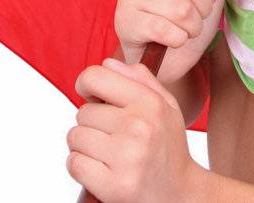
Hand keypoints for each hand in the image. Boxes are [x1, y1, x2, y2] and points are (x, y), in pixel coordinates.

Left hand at [67, 56, 206, 202]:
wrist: (180, 193)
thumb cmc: (168, 147)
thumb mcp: (166, 106)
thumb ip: (140, 79)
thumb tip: (107, 63)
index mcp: (149, 103)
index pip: (95, 77)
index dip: (85, 85)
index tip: (91, 96)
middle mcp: (137, 127)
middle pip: (82, 112)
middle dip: (92, 124)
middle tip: (112, 137)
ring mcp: (125, 157)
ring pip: (75, 137)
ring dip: (84, 146)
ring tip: (107, 154)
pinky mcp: (113, 185)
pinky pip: (74, 163)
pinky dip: (81, 167)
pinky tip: (101, 169)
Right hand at [114, 0, 232, 83]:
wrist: (167, 56)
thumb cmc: (186, 14)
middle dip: (203, 8)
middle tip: (196, 15)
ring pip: (181, 10)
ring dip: (193, 26)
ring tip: (186, 28)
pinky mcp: (125, 22)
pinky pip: (165, 30)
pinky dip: (178, 39)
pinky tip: (173, 39)